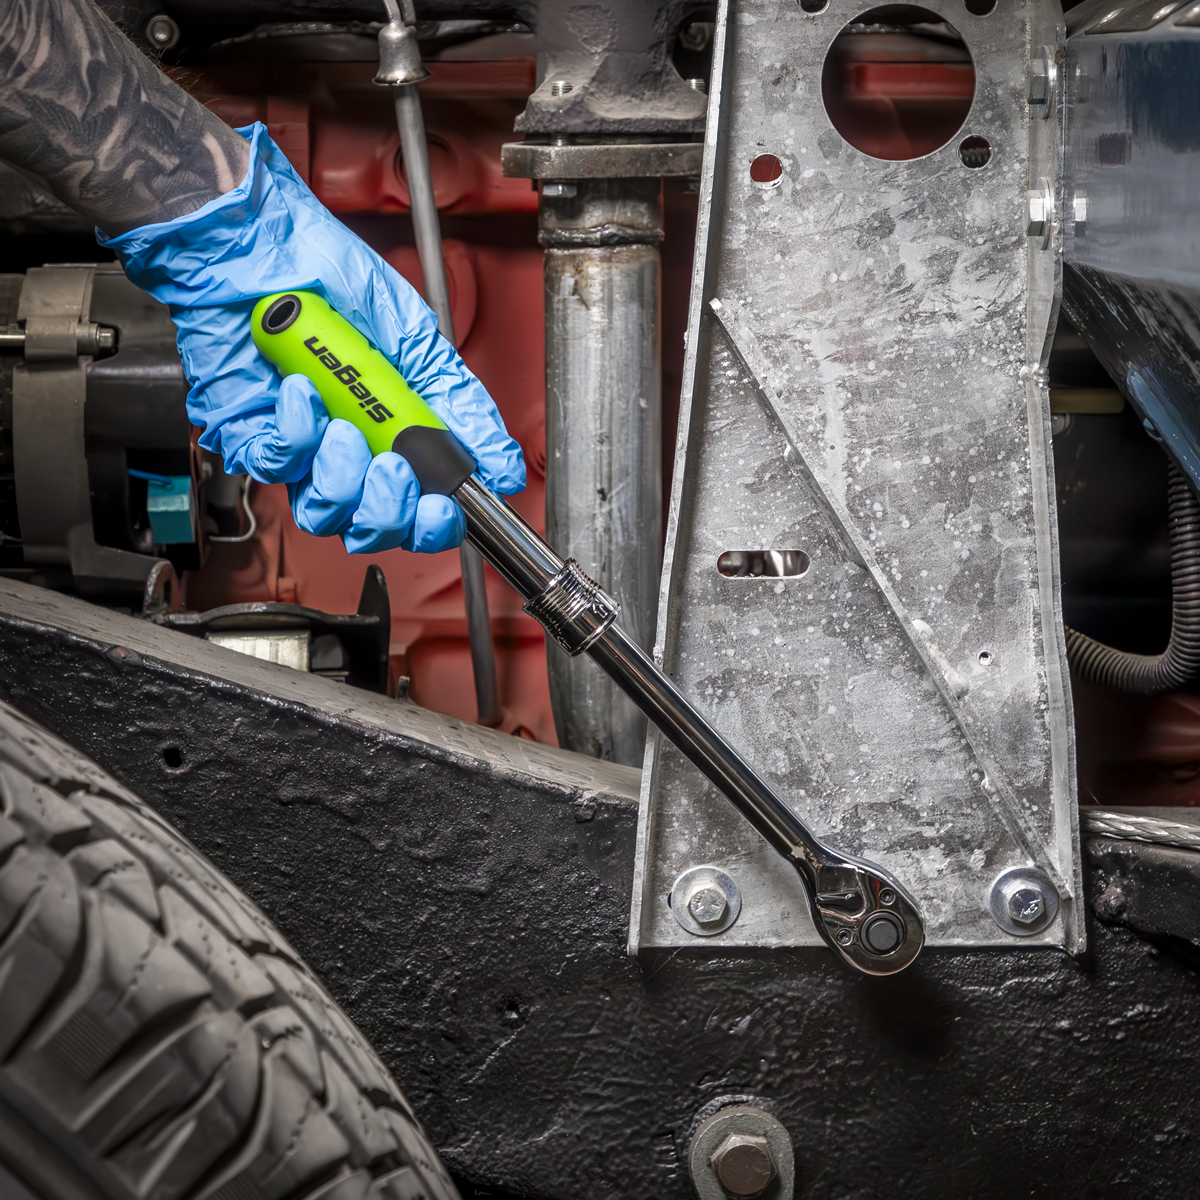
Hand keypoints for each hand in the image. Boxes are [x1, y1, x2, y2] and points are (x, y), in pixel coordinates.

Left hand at [101, 122, 524, 553]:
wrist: (261, 240)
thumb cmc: (333, 276)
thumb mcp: (418, 340)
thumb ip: (460, 406)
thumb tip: (503, 467)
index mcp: (397, 438)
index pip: (421, 511)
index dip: (433, 525)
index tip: (441, 508)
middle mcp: (351, 453)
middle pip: (372, 528)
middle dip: (388, 509)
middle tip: (392, 467)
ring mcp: (301, 449)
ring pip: (323, 513)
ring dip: (340, 475)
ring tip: (343, 424)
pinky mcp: (249, 434)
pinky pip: (276, 465)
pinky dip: (295, 432)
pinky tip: (301, 391)